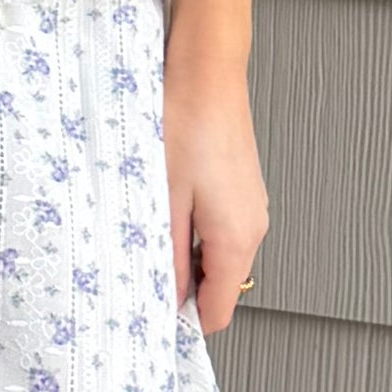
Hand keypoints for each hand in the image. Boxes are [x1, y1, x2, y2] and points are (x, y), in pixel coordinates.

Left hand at [164, 43, 266, 334]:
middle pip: (220, 285)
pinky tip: (165, 206)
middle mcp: (253, 226)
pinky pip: (220, 227)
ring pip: (218, 255)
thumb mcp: (163, 199)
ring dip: (185, 255)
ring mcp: (251, 205)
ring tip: (147, 232)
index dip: (183, 321)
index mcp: (237, 238)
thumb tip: (164, 296)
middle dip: (181, 287)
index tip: (149, 319)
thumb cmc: (186, 123)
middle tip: (138, 273)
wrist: (208, 70)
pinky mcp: (242, 186)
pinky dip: (194, 229)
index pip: (218, 312)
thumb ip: (166, 256)